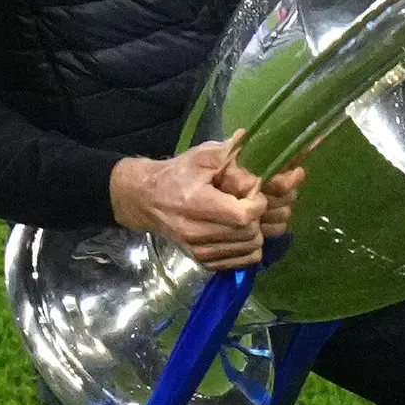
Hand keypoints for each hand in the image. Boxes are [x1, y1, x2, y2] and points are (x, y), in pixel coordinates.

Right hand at [109, 132, 305, 270]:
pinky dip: (248, 246)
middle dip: (258, 216)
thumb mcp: (200, 156)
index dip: (257, 203)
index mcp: (197, 204)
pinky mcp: (203, 262)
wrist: (147, 199)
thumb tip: (257, 143)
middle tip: (249, 202)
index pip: (244, 215)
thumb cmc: (177, 175)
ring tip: (244, 216)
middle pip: (250, 233)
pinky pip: (242, 261)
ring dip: (255, 231)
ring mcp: (199, 251)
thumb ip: (230, 152)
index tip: (254, 192)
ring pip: (250, 248)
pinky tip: (239, 231)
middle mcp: (197, 233)